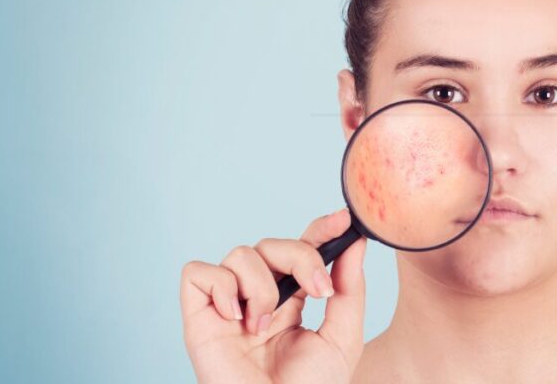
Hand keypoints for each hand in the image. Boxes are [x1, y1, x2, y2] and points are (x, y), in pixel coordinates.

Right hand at [180, 209, 366, 382]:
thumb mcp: (342, 337)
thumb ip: (349, 289)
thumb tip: (357, 243)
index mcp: (293, 299)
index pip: (301, 249)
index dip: (319, 229)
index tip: (342, 219)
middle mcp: (259, 297)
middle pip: (273, 244)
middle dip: (302, 257)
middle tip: (318, 290)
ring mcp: (229, 306)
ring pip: (241, 253)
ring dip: (262, 286)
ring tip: (265, 326)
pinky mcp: (199, 318)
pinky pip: (199, 272)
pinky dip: (221, 286)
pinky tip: (236, 318)